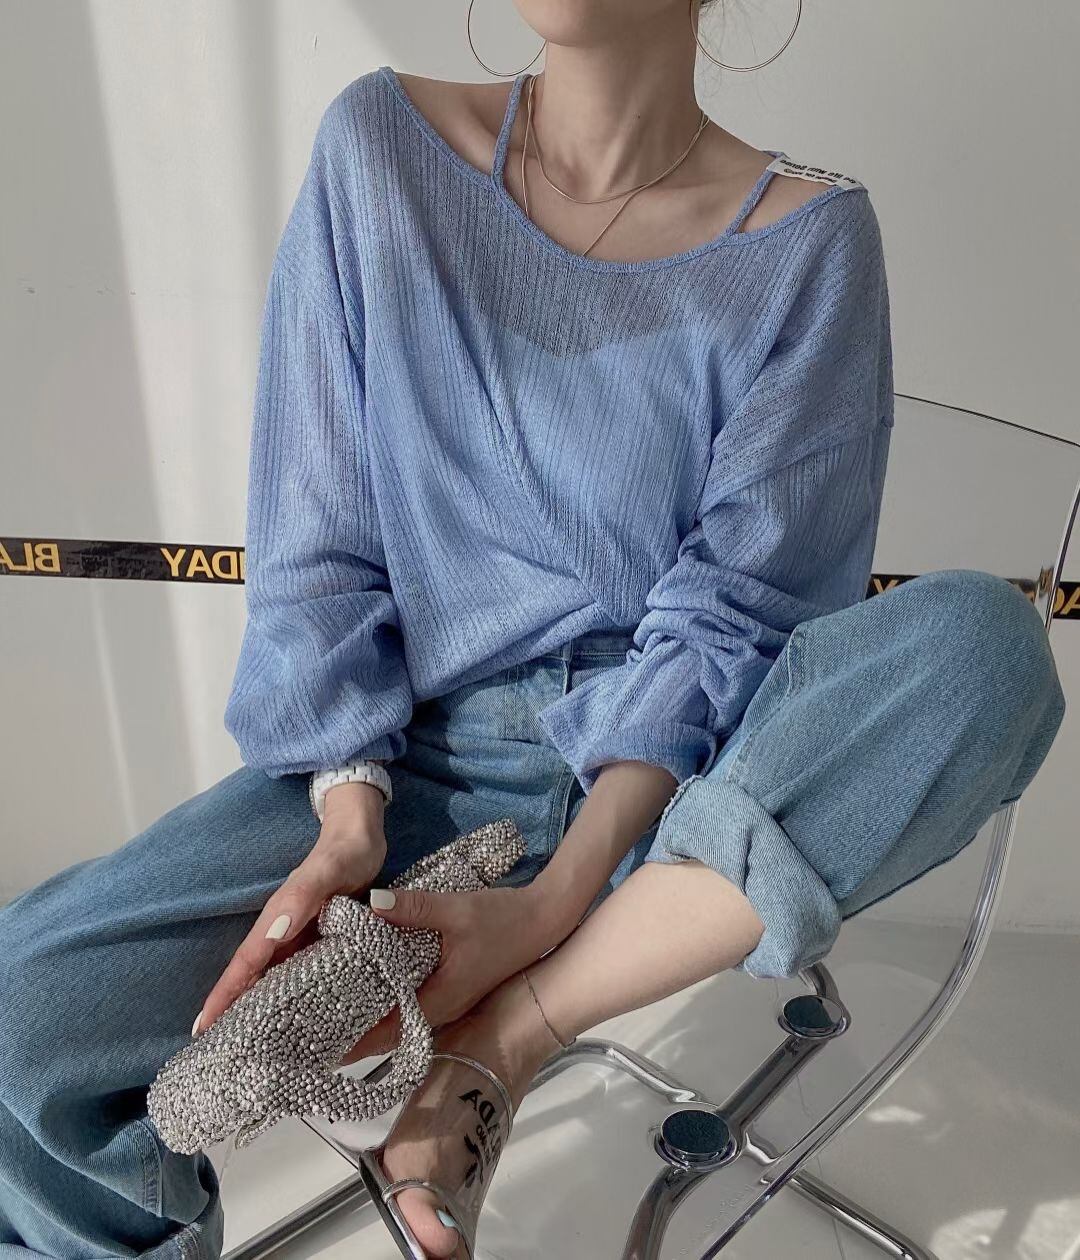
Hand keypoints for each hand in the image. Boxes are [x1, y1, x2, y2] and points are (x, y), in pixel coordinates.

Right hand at [192, 783, 386, 1035]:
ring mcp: (300, 939)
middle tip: (219, 1056)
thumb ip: (303, 895)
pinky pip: (300, 976)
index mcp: (279, 918)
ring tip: (251, 1051)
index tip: (203, 1029)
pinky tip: (297, 1025)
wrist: (361, 837)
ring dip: (260, 1011)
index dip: (225, 995)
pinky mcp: (320, 942)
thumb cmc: (345, 852)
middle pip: (253, 978)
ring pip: (274, 981)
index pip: (246, 962)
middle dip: (233, 1013)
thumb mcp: (328, 870)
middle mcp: (284, 933)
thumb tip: (274, 931)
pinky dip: (292, 1000)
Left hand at [338, 882, 561, 1065]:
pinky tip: (370, 984)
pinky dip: (389, 1001)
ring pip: (401, 1019)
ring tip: (329, 1011)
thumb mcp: (456, 910)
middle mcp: (442, 1009)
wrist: (544, 920)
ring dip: (370, 1019)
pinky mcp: (453, 987)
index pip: (387, 1034)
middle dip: (352, 1034)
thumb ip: (412, 908)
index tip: (317, 1049)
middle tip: (310, 1029)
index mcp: (440, 1000)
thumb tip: (369, 904)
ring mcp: (449, 1001)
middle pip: (389, 1033)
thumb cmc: (503, 920)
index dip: (353, 1044)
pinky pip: (412, 1003)